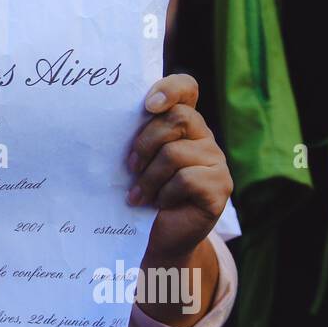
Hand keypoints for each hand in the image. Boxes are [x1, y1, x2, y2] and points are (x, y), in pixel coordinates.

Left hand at [126, 73, 231, 264]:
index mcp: (184, 124)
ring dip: (149, 177)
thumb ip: (135, 137)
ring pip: (176, 153)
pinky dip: (165, 194)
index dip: (170, 88)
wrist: (157, 237)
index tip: (148, 104)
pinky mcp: (220, 186)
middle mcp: (204, 137)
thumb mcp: (136, 161)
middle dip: (145, 143)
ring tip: (139, 195)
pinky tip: (160, 204)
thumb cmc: (142, 194)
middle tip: (130, 167)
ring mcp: (216, 161)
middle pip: (177, 118)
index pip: (186, 88)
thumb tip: (107, 118)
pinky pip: (186, 179)